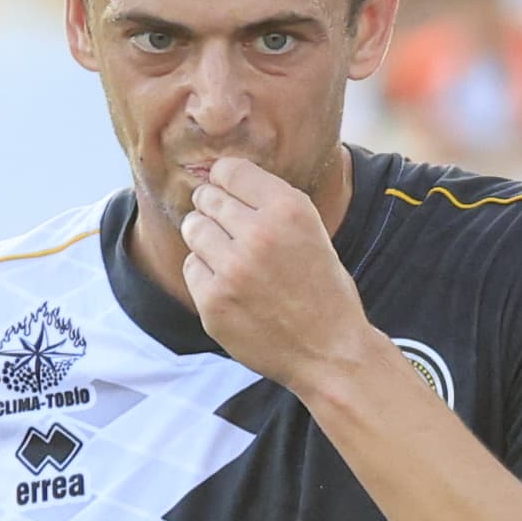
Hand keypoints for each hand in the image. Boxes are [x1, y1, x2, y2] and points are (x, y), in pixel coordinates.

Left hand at [177, 157, 377, 388]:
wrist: (330, 351)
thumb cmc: (323, 290)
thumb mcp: (312, 231)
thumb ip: (270, 204)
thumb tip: (220, 179)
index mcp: (288, 209)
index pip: (230, 170)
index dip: (225, 179)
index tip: (226, 190)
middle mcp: (259, 234)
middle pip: (207, 197)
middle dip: (214, 209)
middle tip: (231, 231)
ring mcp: (232, 269)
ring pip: (193, 229)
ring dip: (206, 239)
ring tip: (230, 258)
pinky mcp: (214, 301)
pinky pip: (191, 268)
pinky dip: (206, 275)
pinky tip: (231, 287)